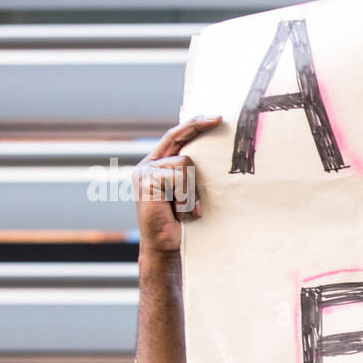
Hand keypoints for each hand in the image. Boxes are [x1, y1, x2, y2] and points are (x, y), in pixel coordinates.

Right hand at [134, 115, 222, 252]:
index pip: (176, 136)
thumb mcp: (190, 191)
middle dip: (199, 130)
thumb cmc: (182, 221)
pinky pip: (178, 177)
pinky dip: (184, 196)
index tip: (216, 117)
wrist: (167, 246)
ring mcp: (144, 171)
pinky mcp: (146, 180)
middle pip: (180, 141)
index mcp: (158, 163)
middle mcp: (148, 164)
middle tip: (219, 120)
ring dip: (192, 189)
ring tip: (187, 208)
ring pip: (185, 163)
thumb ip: (192, 172)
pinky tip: (181, 211)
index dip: (194, 124)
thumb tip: (213, 154)